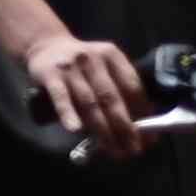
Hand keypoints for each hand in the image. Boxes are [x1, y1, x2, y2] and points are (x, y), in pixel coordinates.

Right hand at [20, 33, 150, 152]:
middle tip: (133, 149)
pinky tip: (76, 130)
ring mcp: (70, 68)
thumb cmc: (82, 63)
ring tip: (112, 150)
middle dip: (125, 127)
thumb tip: (140, 124)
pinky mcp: (50, 76)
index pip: (132, 85)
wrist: (45, 45)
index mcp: (111, 55)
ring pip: (89, 102)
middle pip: (111, 97)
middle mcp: (93, 59)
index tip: (149, 135)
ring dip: (102, 129)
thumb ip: (119, 87)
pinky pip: (61, 98)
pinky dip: (69, 114)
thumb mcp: (103, 65)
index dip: (143, 112)